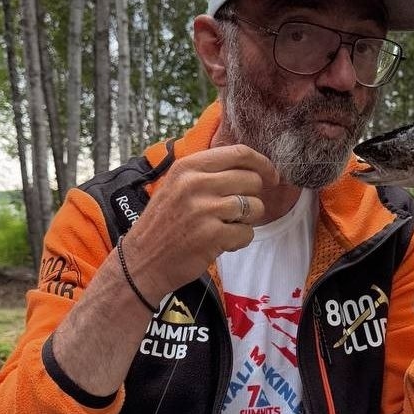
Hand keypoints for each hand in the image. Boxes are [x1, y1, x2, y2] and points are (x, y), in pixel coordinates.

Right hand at [122, 144, 278, 301]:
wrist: (143, 261)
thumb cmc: (165, 223)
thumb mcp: (178, 185)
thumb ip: (210, 172)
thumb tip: (254, 166)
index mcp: (188, 166)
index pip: (239, 153)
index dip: (263, 164)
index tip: (270, 176)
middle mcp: (195, 184)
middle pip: (252, 180)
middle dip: (252, 197)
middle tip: (236, 211)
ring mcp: (204, 210)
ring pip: (255, 207)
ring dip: (247, 220)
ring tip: (225, 227)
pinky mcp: (212, 236)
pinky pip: (247, 233)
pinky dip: (239, 240)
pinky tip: (221, 243)